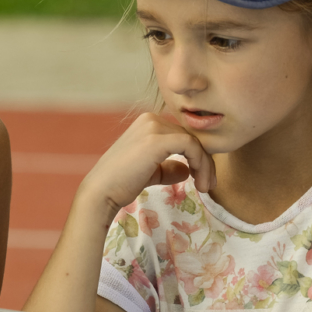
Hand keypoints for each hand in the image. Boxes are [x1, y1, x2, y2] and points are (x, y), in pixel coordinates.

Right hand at [76, 111, 215, 226]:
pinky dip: (201, 164)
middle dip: (206, 162)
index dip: (198, 157)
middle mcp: (151, 119)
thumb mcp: (149, 172)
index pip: (183, 136)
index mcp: (148, 123)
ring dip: (206, 166)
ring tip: (206, 187)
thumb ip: (167, 168)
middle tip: (209, 186)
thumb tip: (187, 170)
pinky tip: (200, 182)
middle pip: (192, 137)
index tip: (204, 180)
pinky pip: (191, 146)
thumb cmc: (120, 184)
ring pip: (195, 142)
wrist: (101, 192)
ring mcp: (153, 127)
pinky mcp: (158, 139)